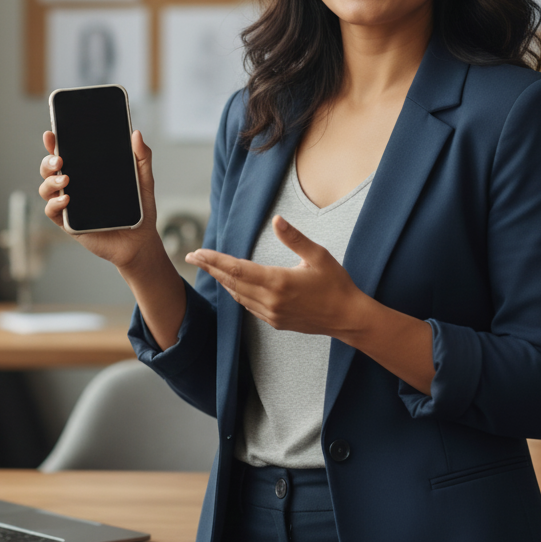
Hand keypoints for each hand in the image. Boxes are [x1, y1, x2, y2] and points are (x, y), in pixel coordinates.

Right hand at [38, 128, 162, 271]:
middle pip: (50, 169)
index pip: (66, 154)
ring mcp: (69, 204)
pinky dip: (54, 204)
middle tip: (59, 159)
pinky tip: (66, 199)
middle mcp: (74, 186)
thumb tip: (137, 134)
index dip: (54, 143)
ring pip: (46, 189)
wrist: (140, 242)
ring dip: (50, 181)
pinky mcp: (69, 223)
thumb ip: (142, 157)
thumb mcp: (143, 180)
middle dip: (48, 161)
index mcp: (87, 172)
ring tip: (65, 179)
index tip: (51, 134)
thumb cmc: (139, 210)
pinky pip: (52, 211)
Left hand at [184, 215, 364, 335]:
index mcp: (278, 281)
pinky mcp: (275, 322)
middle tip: (192, 257)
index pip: (237, 269)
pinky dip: (236, 293)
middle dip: (210, 268)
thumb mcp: (318, 256)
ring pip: (237, 295)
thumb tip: (276, 219)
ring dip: (221, 280)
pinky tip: (232, 285)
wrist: (348, 318)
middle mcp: (270, 300)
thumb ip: (294, 238)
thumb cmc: (336, 284)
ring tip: (208, 267)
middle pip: (231, 282)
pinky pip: (248, 306)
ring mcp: (271, 314)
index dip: (215, 260)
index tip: (198, 253)